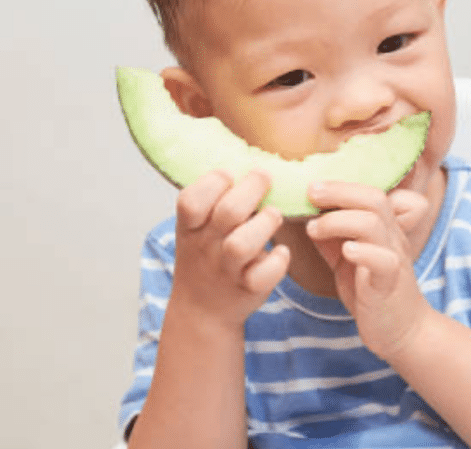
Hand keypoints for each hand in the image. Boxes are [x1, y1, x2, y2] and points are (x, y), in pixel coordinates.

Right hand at [169, 169, 289, 331]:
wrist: (202, 309)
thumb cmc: (205, 256)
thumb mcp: (196, 227)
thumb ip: (213, 199)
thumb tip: (247, 162)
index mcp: (190, 227)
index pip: (190, 200)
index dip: (213, 181)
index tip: (230, 174)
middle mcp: (206, 247)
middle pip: (228, 213)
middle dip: (252, 189)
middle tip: (265, 179)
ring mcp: (226, 269)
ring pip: (242, 244)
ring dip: (266, 223)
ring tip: (273, 215)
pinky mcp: (248, 288)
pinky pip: (264, 275)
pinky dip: (277, 260)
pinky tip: (280, 252)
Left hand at [305, 182, 432, 360]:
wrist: (402, 331)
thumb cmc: (372, 291)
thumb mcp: (348, 257)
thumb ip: (333, 235)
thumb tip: (306, 214)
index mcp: (383, 228)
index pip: (370, 191)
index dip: (342, 184)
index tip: (312, 186)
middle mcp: (392, 237)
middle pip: (374, 198)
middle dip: (339, 192)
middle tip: (311, 193)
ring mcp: (394, 259)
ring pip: (374, 224)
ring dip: (339, 220)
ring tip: (314, 229)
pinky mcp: (390, 283)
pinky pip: (383, 261)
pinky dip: (363, 252)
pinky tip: (345, 252)